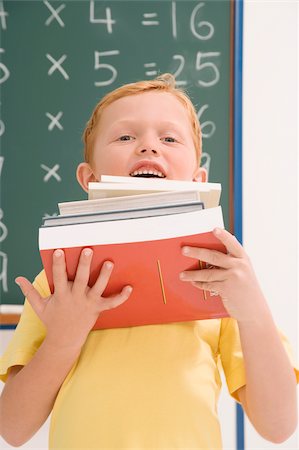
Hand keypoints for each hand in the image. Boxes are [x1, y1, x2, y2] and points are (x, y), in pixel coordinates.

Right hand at [15, 248, 131, 348]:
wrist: (64, 341)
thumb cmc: (52, 320)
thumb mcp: (39, 307)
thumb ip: (30, 292)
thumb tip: (18, 279)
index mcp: (61, 295)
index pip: (59, 277)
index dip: (59, 264)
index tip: (60, 251)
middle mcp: (75, 298)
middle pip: (80, 279)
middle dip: (84, 265)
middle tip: (88, 250)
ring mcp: (88, 303)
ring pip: (98, 288)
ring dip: (104, 276)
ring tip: (109, 262)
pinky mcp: (97, 309)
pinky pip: (111, 303)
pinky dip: (121, 297)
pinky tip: (129, 287)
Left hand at [180, 228, 267, 322]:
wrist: (254, 309)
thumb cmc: (246, 289)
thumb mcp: (243, 271)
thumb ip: (231, 262)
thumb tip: (208, 255)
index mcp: (243, 258)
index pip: (232, 243)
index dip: (223, 236)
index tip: (214, 229)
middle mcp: (239, 266)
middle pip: (214, 256)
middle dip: (196, 252)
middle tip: (184, 250)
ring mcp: (233, 277)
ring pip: (207, 273)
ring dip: (192, 274)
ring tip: (182, 274)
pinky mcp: (226, 289)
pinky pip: (208, 284)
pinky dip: (199, 284)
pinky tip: (193, 283)